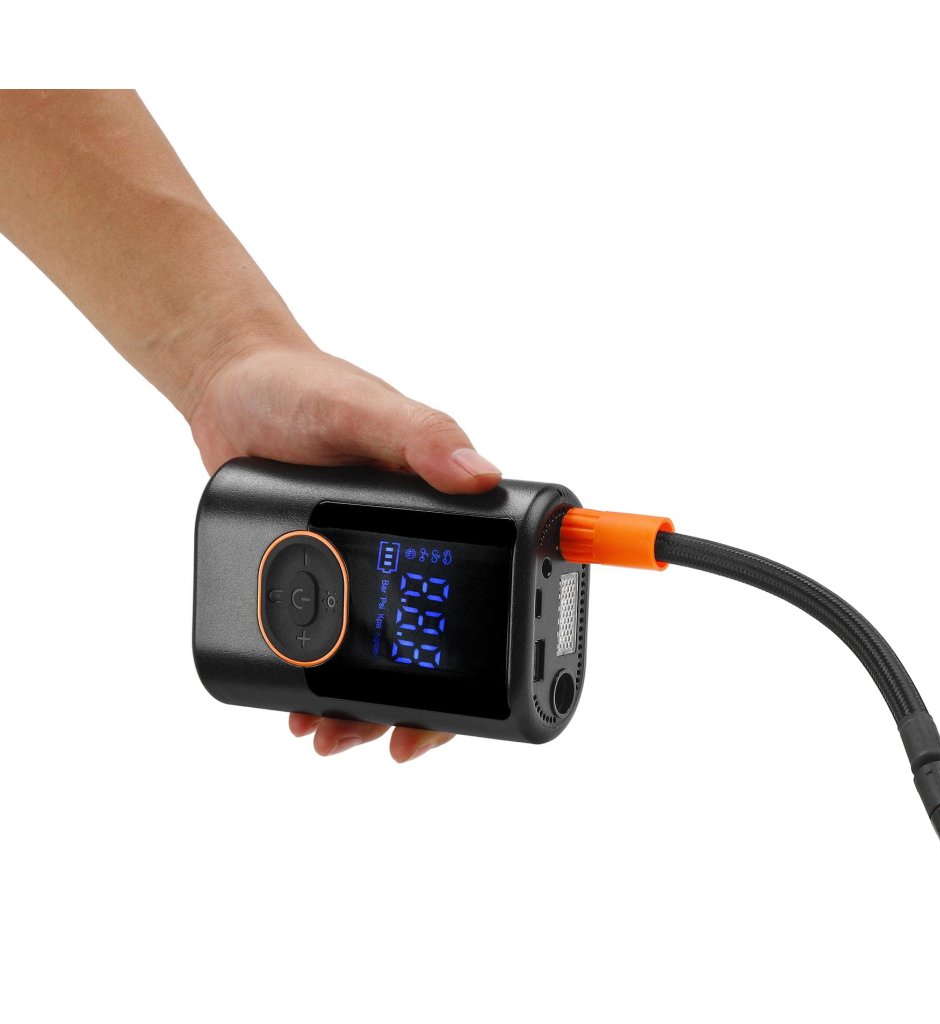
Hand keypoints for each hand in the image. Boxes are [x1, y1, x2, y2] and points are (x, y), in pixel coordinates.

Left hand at [189, 334, 501, 761]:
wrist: (229, 392)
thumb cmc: (305, 388)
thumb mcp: (364, 409)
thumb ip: (419, 437)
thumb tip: (479, 475)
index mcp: (443, 513)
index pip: (485, 593)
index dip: (486, 660)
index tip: (469, 706)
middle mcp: (409, 548)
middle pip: (431, 648)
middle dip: (416, 707)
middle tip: (391, 743)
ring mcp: (358, 568)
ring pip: (375, 661)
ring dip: (361, 710)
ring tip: (328, 736)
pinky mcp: (312, 576)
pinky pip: (324, 646)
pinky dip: (316, 688)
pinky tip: (298, 710)